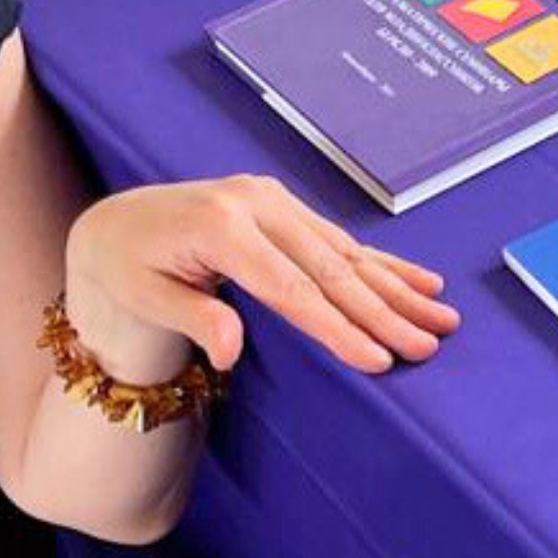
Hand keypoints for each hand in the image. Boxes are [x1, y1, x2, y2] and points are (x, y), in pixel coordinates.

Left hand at [65, 174, 458, 376]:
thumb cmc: (125, 266)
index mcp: (220, 225)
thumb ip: (193, 318)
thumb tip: (231, 351)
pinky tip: (421, 281)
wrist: (114, 224)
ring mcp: (269, 199)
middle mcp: (252, 203)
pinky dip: (380, 263)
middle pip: (328, 269)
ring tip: (442, 320)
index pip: (290, 289)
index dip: (336, 327)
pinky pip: (335, 239)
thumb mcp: (144, 297)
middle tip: (428, 347)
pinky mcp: (278, 204)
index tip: (378, 359)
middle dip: (382, 312)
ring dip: (395, 289)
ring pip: (342, 253)